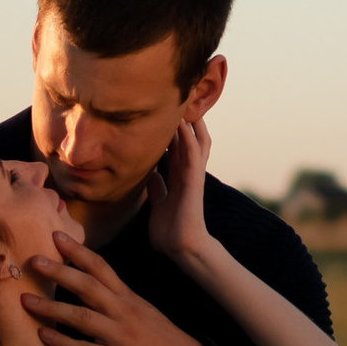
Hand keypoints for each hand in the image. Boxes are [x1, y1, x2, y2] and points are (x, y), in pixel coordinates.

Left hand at [22, 237, 203, 345]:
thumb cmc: (160, 335)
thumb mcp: (141, 308)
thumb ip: (116, 296)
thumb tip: (87, 283)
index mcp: (128, 297)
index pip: (101, 267)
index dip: (78, 251)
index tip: (57, 237)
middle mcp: (123, 311)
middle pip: (88, 286)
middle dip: (60, 272)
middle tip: (34, 260)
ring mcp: (119, 335)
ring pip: (82, 317)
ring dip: (52, 308)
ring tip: (27, 300)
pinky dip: (63, 343)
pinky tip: (44, 336)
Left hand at [146, 116, 214, 271]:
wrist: (180, 248)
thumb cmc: (170, 230)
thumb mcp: (158, 203)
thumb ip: (157, 188)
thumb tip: (151, 174)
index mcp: (179, 177)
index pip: (178, 146)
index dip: (174, 128)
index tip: (164, 109)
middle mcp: (187, 172)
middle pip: (190, 138)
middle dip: (186, 119)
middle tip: (182, 97)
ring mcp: (193, 175)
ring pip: (196, 141)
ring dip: (191, 123)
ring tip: (186, 101)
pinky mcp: (194, 181)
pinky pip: (194, 155)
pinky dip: (190, 138)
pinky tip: (184, 124)